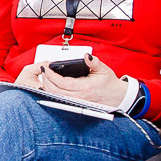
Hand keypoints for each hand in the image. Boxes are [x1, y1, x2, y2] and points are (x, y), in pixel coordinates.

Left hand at [18, 57, 132, 107]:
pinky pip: (60, 99)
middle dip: (45, 80)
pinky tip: (50, 85)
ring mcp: (77, 102)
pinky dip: (53, 92)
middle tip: (43, 70)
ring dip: (47, 87)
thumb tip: (86, 56)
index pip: (62, 83)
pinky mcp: (76, 104)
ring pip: (56, 97)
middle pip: (55, 91)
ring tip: (44, 76)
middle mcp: (80, 97)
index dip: (51, 75)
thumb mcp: (103, 69)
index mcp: (85, 87)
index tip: (45, 67)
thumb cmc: (110, 84)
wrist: (117, 97)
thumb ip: (94, 62)